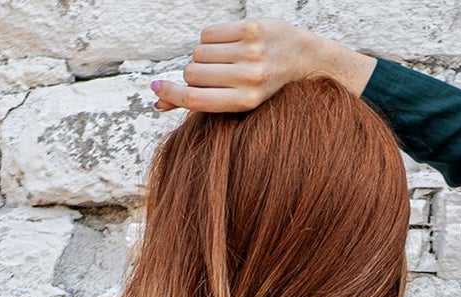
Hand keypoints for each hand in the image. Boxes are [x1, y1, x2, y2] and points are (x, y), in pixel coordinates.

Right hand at [150, 19, 373, 112]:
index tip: (156, 91)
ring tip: (223, 62)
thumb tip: (157, 104)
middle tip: (212, 77)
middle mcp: (249, 78)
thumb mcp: (236, 102)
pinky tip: (227, 46)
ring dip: (202, 57)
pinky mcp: (251, 29)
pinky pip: (209, 33)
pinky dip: (210, 40)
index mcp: (245, 103)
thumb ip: (198, 103)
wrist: (304, 62)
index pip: (195, 99)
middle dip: (194, 75)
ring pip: (199, 52)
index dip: (170, 95)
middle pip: (193, 73)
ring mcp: (251, 52)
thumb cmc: (263, 88)